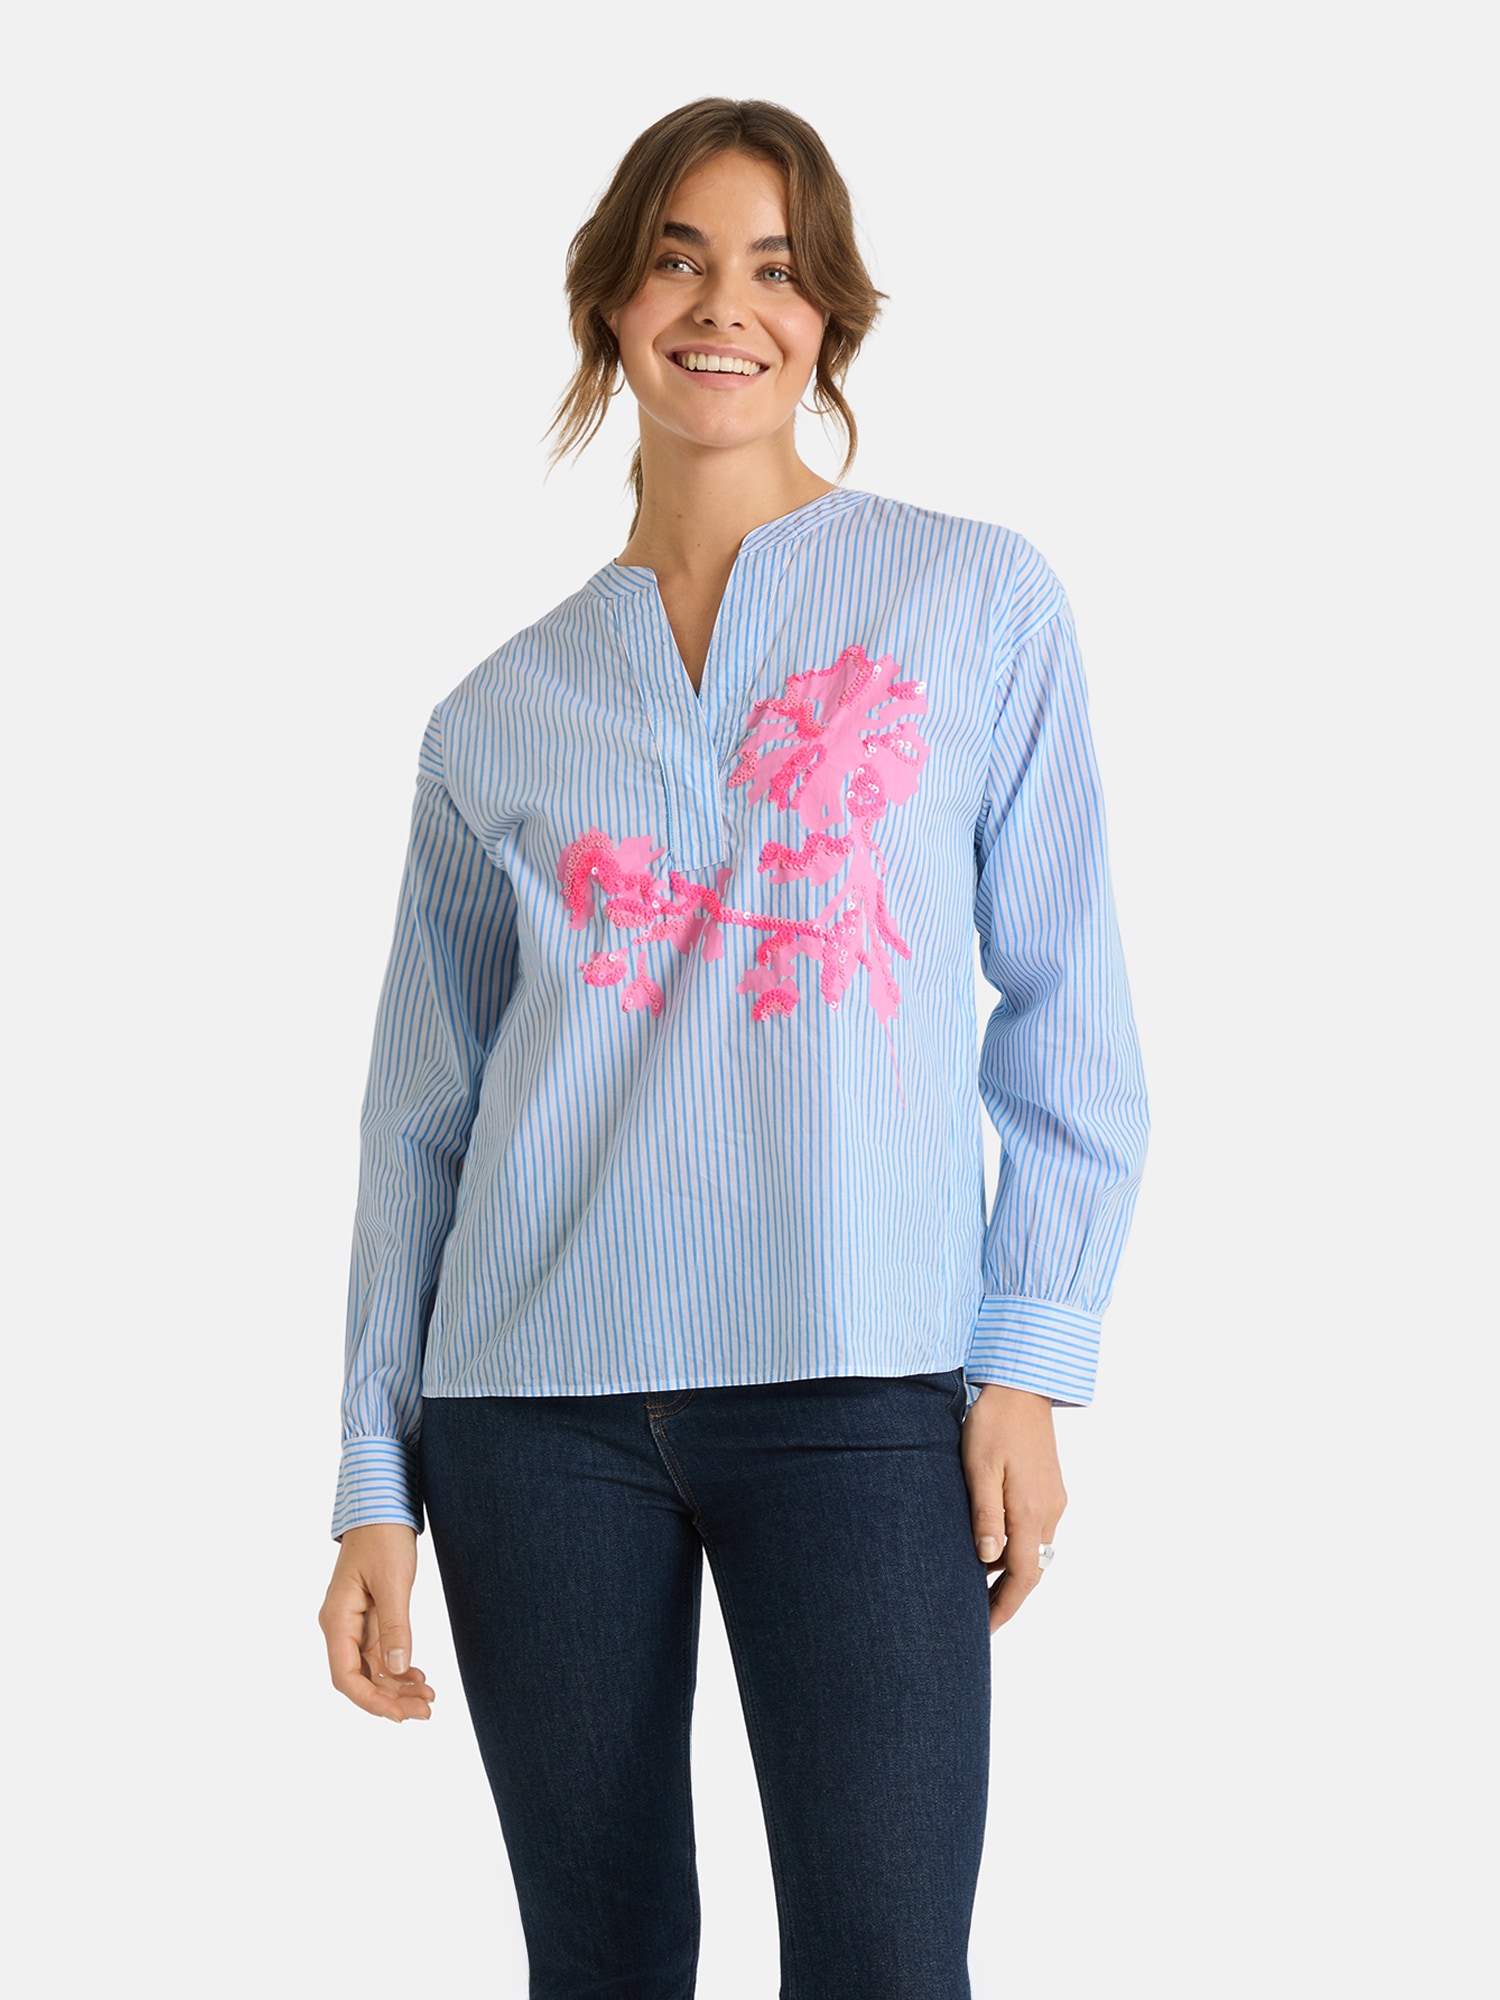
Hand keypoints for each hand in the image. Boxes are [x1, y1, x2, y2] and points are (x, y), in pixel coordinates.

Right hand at [318, 1523, 435, 1721]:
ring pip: (371, 1670)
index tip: (401, 1715)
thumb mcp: (393, 1582)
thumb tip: (397, 1670)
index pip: (345, 1677)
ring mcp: (354, 1623)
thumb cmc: (383, 1537)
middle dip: (390, 1699)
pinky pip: (379, 1654)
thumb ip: (395, 1627)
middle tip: (426, 1710)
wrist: (382, 1506)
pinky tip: (419, 1677)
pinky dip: (398, 1668)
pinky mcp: (369, 1618)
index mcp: (336, 1619)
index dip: (371, 1702)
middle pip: (359, 1679)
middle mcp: (340, 1626)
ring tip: (428, 1698)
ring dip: (397, 1687)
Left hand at [960, 1384, 1067, 1633]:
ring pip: (1033, 1549)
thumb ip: (985, 1515)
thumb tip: (988, 1560)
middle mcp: (1049, 1511)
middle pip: (1031, 1569)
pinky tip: (991, 1543)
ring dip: (1010, 1569)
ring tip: (975, 1581)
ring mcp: (1054, 1500)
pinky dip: (1017, 1545)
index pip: (1022, 1576)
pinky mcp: (1052, 1489)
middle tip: (976, 1616)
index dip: (1005, 1606)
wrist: (1022, 1387)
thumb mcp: (978, 1469)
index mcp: (1029, 1510)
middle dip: (1006, 1595)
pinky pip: (1035, 1529)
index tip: (985, 1629)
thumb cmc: (994, 1424)